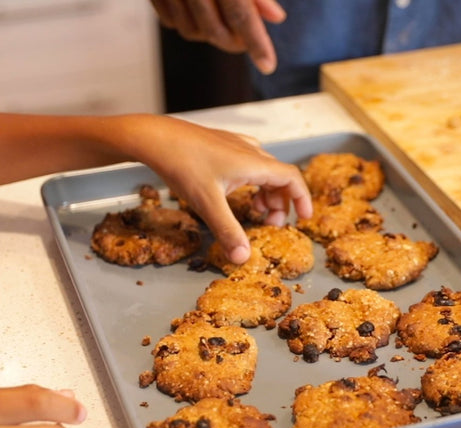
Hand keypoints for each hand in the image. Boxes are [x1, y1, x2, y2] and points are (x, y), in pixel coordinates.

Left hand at [128, 116, 311, 263]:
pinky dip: (253, 182)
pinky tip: (236, 192)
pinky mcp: (224, 145)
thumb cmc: (183, 164)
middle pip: (279, 176)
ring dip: (267, 192)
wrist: (155, 136)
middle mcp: (251, 151)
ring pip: (265, 170)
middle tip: (271, 224)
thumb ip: (228, 231)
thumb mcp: (207, 203)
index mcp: (254, 163)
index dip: (302, 199)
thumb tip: (243, 258)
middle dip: (281, 202)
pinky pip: (250, 163)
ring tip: (256, 211)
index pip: (292, 179)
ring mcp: (237, 145)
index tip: (305, 218)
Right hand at [150, 0, 284, 73]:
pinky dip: (189, 26)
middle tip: (249, 43)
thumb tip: (276, 18)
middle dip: (236, 43)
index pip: (240, 13)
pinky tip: (201, 16)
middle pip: (215, 30)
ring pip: (191, 31)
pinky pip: (170, 22)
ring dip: (212, 36)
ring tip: (227, 27)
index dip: (256, 43)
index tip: (268, 65)